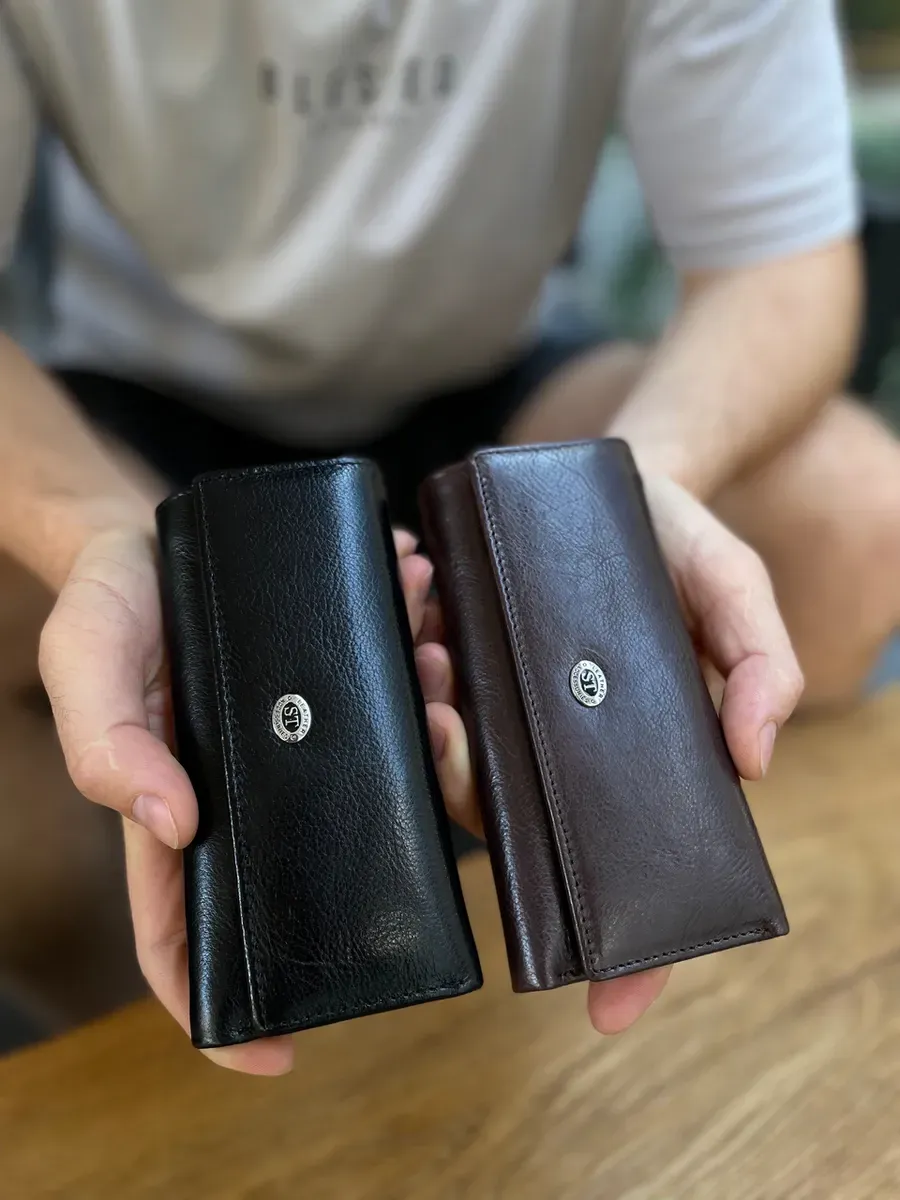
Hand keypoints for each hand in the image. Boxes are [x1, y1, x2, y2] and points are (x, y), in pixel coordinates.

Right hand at [38, 524, 455, 1075]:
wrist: (148, 530)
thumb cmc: (110, 608)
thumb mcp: (87, 663)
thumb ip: (108, 741)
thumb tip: (172, 821)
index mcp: (184, 808)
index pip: (190, 931)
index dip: (220, 1008)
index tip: (279, 1056)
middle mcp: (256, 787)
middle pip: (328, 848)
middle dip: (397, 812)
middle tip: (433, 737)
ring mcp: (302, 737)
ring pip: (381, 762)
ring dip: (426, 712)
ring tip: (436, 652)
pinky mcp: (332, 683)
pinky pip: (390, 682)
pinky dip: (416, 644)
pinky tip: (422, 595)